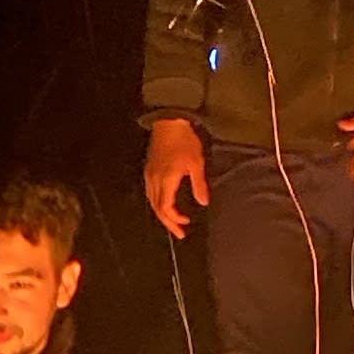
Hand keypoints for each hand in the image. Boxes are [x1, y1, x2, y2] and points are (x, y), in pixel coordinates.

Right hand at [144, 117, 209, 234]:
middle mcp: (154, 179)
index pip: (166, 208)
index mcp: (165, 180)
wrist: (169, 121)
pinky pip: (150, 192)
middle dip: (168, 222)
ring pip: (152, 201)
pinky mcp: (149, 168)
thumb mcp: (197, 163)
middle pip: (157, 208)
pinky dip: (158, 202)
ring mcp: (149, 174)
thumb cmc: (185, 140)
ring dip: (163, 213)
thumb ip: (199, 185)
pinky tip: (167, 202)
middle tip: (179, 232)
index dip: (175, 220)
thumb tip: (203, 203)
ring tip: (175, 220)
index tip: (185, 225)